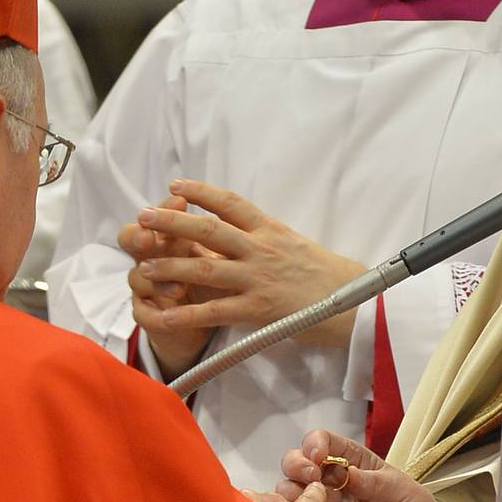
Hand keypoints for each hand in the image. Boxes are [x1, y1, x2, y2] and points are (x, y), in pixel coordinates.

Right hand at [118, 193, 216, 378]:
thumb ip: (223, 236)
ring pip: (136, 278)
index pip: (162, 215)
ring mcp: (148, 286)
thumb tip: (235, 211)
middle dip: (138, 236)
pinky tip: (167, 320)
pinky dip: (154, 317)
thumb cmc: (219, 280)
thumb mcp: (225, 256)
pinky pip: (142, 314)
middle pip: (132, 239)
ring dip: (157, 282)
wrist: (215, 319)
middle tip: (148, 237)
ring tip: (178, 289)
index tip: (179, 200)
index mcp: (173, 237)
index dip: (166, 207)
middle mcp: (154, 257)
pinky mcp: (150, 314)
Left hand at [133, 179, 366, 349]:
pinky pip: (213, 311)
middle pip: (209, 230)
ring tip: (144, 265)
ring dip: (170, 265)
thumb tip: (240, 229)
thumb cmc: (329, 276)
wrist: (358, 303)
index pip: (231, 204)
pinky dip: (184, 315)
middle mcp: (261, 249)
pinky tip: (162, 317)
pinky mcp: (258, 310)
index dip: (201, 192)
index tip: (176, 185)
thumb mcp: (297, 244)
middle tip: (143, 217)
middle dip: (173, 222)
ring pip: (205, 267)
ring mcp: (258, 279)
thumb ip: (267, 237)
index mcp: (271, 230)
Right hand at [277, 429, 461, 501]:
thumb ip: (372, 482)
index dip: (315, 444)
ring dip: (290, 493)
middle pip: (296, 461)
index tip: (318, 456)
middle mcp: (329, 479)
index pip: (322, 441)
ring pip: (289, 491)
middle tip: (311, 477)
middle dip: (296, 464)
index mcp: (350, 460)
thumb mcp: (398, 490)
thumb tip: (349, 474)